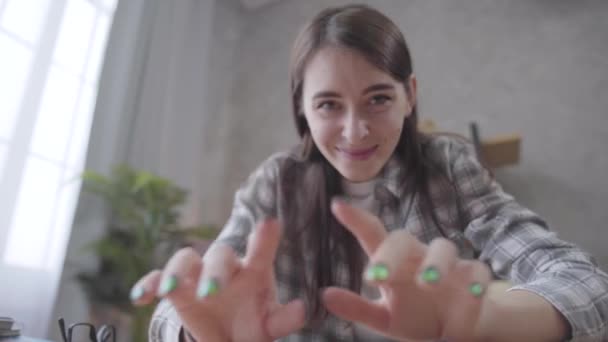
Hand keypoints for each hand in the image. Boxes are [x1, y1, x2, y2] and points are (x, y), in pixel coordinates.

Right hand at [130, 219, 305, 341]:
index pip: (261, 252)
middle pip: (218, 255)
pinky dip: (148, 284)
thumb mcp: (270, 324)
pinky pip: (158, 279)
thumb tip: (303, 309)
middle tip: (212, 291)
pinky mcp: (177, 288)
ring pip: (184, 259)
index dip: (265, 238)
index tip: (270, 223)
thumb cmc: (254, 324)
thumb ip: (285, 318)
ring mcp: (198, 275)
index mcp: (254, 271)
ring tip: (169, 291)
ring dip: (175, 272)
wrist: (228, 337)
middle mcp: (226, 267)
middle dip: (214, 270)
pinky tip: (140, 297)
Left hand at [323, 200, 492, 340]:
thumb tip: (325, 295)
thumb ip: (357, 307)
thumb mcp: (383, 317)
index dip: (356, 220)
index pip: (372, 236)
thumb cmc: (414, 315)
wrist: (455, 329)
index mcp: (392, 262)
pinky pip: (476, 273)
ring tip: (427, 281)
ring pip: (444, 248)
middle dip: (390, 255)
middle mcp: (418, 256)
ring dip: (436, 263)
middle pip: (403, 240)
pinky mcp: (473, 278)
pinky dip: (476, 284)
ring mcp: (448, 265)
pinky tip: (473, 295)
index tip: (337, 206)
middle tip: (377, 275)